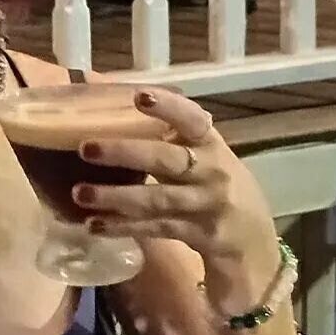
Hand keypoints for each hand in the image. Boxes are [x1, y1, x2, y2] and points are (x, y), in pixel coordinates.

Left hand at [69, 86, 276, 263]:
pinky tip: (94, 225)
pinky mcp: (199, 235)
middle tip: (85, 148)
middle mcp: (212, 172)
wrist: (255, 242)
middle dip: (125, 152)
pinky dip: (123, 227)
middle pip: (167, 159)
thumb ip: (163, 135)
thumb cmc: (216, 187)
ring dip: (116, 196)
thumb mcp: (200, 158)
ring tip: (80, 193)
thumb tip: (101, 91)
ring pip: (158, 199)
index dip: (168, 107)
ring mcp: (207, 205)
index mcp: (211, 145)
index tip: (140, 95)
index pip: (193, 119)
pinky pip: (155, 229)